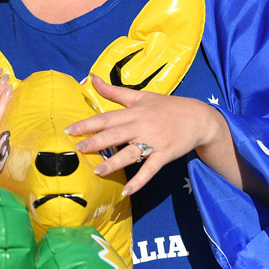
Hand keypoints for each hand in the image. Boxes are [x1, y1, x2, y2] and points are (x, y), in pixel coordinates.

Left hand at [65, 75, 227, 195]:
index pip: (107, 117)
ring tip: (98, 171)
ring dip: (115, 162)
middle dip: (97, 141)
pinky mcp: (165, 155)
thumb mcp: (140, 96)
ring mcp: (154, 141)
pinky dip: (139, 181)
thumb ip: (114, 91)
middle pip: (116, 134)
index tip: (69, 130)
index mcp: (134, 112)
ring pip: (131, 153)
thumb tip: (92, 77)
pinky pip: (150, 170)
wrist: (199, 118)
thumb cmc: (166, 106)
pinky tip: (126, 191)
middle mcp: (141, 126)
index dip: (88, 124)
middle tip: (78, 149)